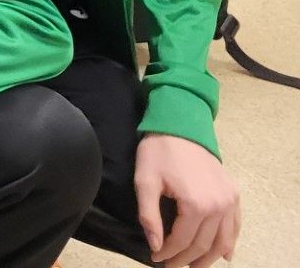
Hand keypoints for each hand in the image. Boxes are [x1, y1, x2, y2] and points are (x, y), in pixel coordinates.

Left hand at [135, 133, 239, 266]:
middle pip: (204, 245)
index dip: (169, 253)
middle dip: (186, 259)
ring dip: (210, 257)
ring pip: (223, 241)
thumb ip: (149, 216)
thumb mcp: (145, 182)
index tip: (156, 258)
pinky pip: (235, 226)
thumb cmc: (159, 152)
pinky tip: (224, 254)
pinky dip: (230, 242)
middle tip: (172, 265)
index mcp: (196, 204)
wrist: (181, 126)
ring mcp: (230, 201)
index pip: (182, 241)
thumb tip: (155, 245)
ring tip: (194, 265)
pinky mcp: (234, 194)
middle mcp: (218, 206)